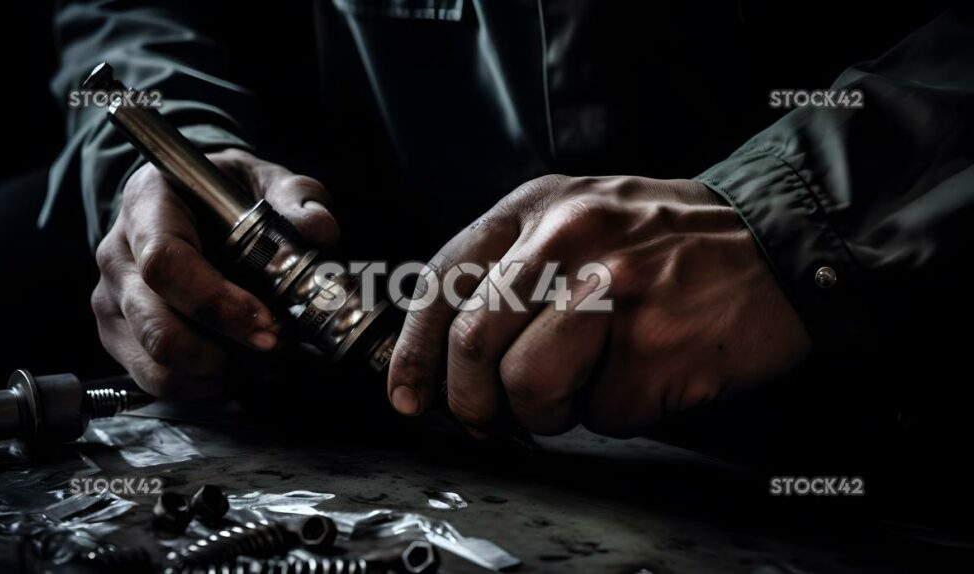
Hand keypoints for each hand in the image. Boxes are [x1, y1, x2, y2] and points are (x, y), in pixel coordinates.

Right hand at [92, 148, 338, 398]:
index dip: (217, 303)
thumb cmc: (224, 192)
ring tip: (266, 360)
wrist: (190, 204)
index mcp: (147, 205)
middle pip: (158, 326)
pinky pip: (156, 380)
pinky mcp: (119, 336)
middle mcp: (119, 254)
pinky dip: (206, 386)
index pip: (165, 263)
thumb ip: (296, 197)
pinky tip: (242, 367)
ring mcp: (113, 300)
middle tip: (277, 347)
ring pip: (157, 363)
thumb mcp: (264, 179)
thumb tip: (318, 230)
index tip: (267, 321)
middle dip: (226, 352)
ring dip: (221, 374)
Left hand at [387, 175, 810, 436]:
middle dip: (473, 401)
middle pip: (474, 344)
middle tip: (492, 418)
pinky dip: (614, 412)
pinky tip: (646, 376)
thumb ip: (515, 268)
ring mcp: (614, 292)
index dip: (415, 351)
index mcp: (540, 207)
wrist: (779, 242)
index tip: (409, 396)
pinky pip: (601, 415)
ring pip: (528, 388)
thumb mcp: (583, 217)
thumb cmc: (671, 242)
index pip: (444, 281)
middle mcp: (569, 241)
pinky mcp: (656, 348)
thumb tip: (451, 355)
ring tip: (586, 387)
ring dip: (547, 412)